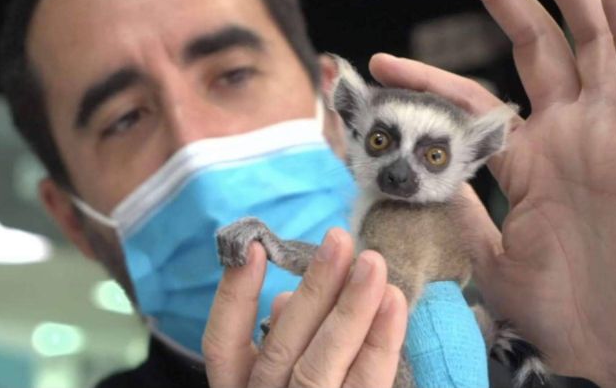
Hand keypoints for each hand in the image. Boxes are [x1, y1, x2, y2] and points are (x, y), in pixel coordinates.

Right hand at [202, 228, 407, 387]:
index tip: (254, 247)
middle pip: (282, 350)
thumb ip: (279, 340)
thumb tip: (282, 301)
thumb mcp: (274, 379)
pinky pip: (367, 387)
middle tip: (341, 242)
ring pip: (321, 368)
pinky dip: (381, 344)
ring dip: (350, 312)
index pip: (221, 345)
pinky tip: (394, 304)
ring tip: (373, 264)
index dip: (235, 295)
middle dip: (314, 292)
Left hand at [369, 0, 615, 385]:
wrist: (607, 340)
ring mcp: (605, 129)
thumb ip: (460, 211)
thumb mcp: (489, 252)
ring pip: (586, 43)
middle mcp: (568, 133)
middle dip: (504, 1)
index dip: (427, 80)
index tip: (379, 64)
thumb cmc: (555, 306)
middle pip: (534, 49)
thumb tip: (419, 180)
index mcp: (529, 159)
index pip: (470, 102)